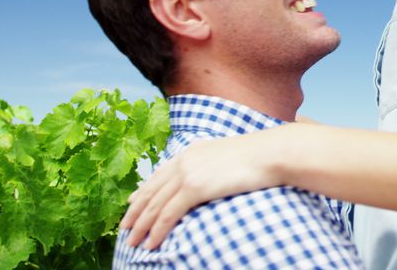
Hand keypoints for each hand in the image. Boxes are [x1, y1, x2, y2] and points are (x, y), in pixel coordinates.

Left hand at [120, 132, 279, 248]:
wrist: (271, 153)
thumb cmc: (259, 157)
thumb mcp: (228, 157)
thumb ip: (212, 166)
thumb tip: (210, 178)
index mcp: (190, 152)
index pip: (158, 175)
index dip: (142, 192)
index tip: (132, 205)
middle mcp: (183, 161)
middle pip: (151, 191)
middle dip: (135, 213)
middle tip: (125, 229)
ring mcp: (187, 174)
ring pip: (155, 206)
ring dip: (142, 227)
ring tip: (133, 242)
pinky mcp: (194, 188)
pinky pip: (168, 215)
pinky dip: (157, 231)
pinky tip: (151, 243)